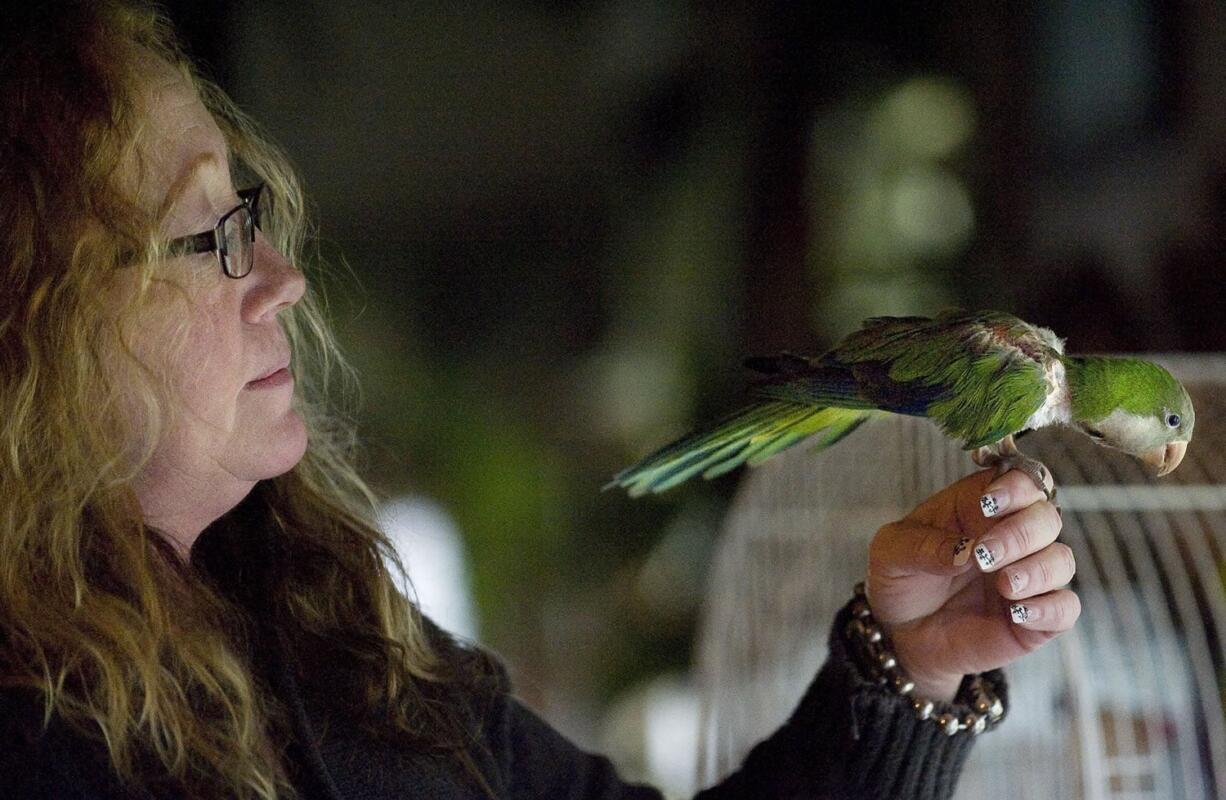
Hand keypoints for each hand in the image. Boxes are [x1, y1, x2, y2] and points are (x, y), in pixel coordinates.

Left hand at [865, 467, 1079, 700]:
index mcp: (979, 507)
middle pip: (1046, 517)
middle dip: (1021, 533)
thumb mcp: (892, 554)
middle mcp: (1011, 536)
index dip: (1015, 486)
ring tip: (1003, 585)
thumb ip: (924, 546)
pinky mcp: (1035, 617)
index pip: (1019, 480)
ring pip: (1062, 560)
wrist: (900, 634)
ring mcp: (1027, 576)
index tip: (990, 503)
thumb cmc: (900, 580)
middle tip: (985, 556)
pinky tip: (1018, 613)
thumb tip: (966, 550)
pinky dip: (1050, 608)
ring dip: (1038, 570)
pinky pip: (1065, 608)